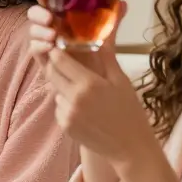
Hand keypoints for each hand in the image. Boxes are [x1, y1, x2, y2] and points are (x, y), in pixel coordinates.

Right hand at [28, 0, 126, 77]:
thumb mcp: (105, 35)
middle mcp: (51, 26)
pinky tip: (49, 47)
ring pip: (33, 30)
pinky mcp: (44, 58)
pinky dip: (39, 46)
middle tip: (49, 18)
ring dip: (39, 30)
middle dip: (38, 12)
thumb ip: (112, 19)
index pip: (49, 0)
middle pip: (35, 13)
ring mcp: (46, 41)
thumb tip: (123, 2)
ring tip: (53, 36)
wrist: (97, 79)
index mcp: (63, 16)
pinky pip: (34, 49)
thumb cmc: (97, 53)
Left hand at [43, 45, 153, 165]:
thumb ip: (107, 57)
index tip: (59, 47)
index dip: (57, 52)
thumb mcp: (121, 81)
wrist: (130, 147)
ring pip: (55, 91)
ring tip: (85, 94)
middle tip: (66, 64)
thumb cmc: (130, 111)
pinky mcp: (64, 126)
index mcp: (89, 84)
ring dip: (64, 88)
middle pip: (51, 74)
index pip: (59, 60)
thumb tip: (102, 35)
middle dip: (56, 67)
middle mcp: (74, 98)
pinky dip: (66, 105)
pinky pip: (59, 108)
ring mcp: (67, 114)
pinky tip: (85, 110)